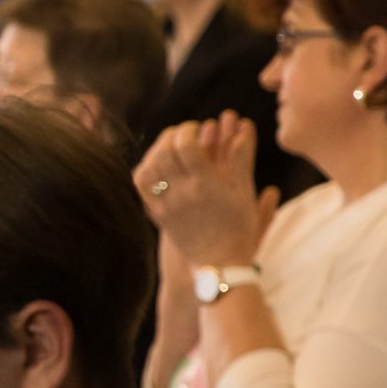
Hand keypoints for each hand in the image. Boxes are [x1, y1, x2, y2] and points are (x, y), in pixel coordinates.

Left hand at [135, 114, 277, 268]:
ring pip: (149, 166)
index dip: (188, 131)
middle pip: (165, 152)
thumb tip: (243, 125)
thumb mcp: (244, 191)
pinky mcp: (156, 213)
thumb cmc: (238, 225)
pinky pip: (141, 184)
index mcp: (206, 185)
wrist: (219, 262)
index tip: (198, 127)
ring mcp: (165, 204)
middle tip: (183, 132)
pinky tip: (158, 161)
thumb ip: (241, 157)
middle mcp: (182, 193)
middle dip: (173, 135)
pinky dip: (146, 166)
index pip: (186, 146)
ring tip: (171, 143)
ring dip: (158, 148)